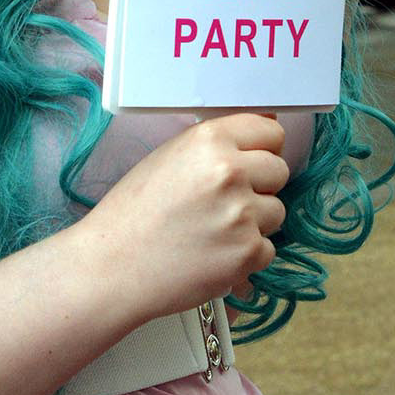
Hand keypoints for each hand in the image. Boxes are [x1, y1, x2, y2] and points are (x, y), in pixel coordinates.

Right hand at [85, 114, 289, 324]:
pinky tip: (213, 253)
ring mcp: (242, 215)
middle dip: (260, 184)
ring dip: (254, 221)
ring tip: (213, 228)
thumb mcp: (169, 157)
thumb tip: (262, 133)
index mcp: (209, 140)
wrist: (114, 264)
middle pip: (279, 170)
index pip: (270, 131)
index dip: (262, 147)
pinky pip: (267, 248)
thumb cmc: (134, 210)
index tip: (251, 159)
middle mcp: (230, 172)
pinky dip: (246, 254)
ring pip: (276, 211)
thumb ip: (215, 145)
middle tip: (225, 199)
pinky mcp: (247, 254)